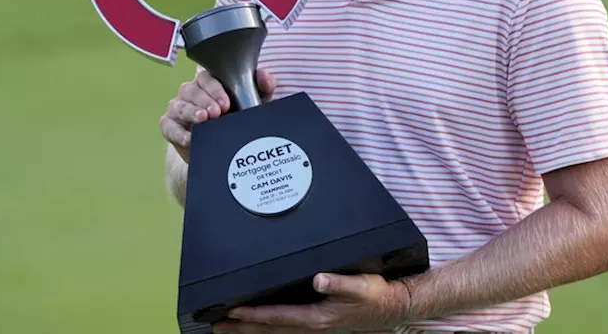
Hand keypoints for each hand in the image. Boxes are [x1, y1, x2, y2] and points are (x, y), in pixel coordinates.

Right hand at [160, 68, 275, 161]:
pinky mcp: (169, 126)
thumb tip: (264, 75)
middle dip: (204, 101)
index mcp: (209, 83)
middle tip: (217, 112)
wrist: (224, 150)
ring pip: (178, 105)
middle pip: (191, 90)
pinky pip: (168, 126)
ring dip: (190, 112)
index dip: (215, 89)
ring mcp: (178, 108)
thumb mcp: (254, 104)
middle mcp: (191, 92)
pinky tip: (189, 138)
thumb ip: (262, 87)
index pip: (207, 78)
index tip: (226, 103)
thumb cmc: (237, 118)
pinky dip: (177, 132)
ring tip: (203, 120)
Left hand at [213, 272, 412, 332]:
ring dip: (251, 331)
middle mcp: (312, 327)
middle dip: (242, 329)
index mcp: (317, 318)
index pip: (277, 317)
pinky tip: (260, 328)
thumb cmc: (375, 295)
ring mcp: (313, 329)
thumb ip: (339, 282)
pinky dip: (268, 330)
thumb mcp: (360, 286)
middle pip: (269, 330)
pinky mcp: (317, 325)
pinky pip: (285, 331)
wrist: (391, 307)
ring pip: (275, 333)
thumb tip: (318, 280)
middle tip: (216, 326)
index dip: (253, 315)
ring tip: (228, 329)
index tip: (232, 312)